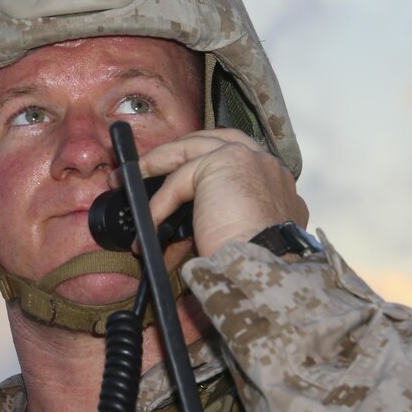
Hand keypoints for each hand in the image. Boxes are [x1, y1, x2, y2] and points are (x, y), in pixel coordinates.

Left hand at [110, 128, 308, 256]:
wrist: (264, 269)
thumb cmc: (254, 266)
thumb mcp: (238, 240)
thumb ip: (219, 226)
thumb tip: (181, 238)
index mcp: (278, 187)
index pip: (239, 163)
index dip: (208, 168)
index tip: (187, 186)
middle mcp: (268, 167)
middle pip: (216, 142)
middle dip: (181, 152)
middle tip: (154, 166)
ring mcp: (250, 159)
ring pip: (194, 148)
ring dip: (159, 160)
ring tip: (134, 175)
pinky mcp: (225, 162)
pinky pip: (181, 179)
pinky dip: (160, 202)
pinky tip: (149, 222)